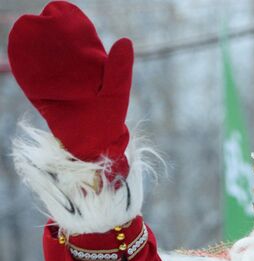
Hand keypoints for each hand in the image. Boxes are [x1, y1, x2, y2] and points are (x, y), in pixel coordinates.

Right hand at [8, 1, 132, 178]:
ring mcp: (57, 84)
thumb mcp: (116, 92)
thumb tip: (125, 40)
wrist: (93, 146)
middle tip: (42, 20)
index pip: (79, 42)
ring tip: (29, 31)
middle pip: (59, 48)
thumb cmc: (109, 120)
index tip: (61, 13)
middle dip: (50, 34)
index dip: (72, 28)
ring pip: (44, 60)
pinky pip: (31, 77)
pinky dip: (24, 65)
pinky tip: (20, 51)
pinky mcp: (43, 95)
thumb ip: (120, 70)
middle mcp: (74, 75)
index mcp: (93, 70)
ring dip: (36, 48)